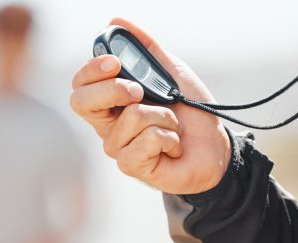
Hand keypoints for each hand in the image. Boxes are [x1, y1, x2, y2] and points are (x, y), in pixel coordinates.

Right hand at [70, 18, 230, 194]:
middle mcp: (108, 125)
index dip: (91, 70)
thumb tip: (117, 21)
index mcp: (111, 102)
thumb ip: (144, 48)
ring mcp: (118, 147)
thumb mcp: (170, 71)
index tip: (116, 62)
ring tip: (173, 125)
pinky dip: (170, 137)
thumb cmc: (191, 112)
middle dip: (114, 89)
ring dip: (164, 116)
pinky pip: (147, 140)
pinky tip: (174, 146)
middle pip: (82, 103)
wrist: (217, 146)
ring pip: (130, 117)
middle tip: (140, 92)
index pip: (80, 85)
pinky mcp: (132, 166)